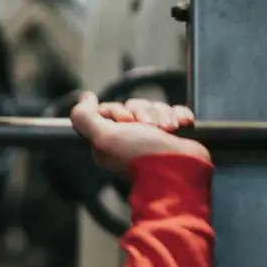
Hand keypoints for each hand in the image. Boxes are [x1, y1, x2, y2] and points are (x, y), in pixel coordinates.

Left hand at [68, 93, 209, 167]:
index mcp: (111, 141)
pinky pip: (175, 112)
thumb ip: (85, 117)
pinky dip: (179, 115)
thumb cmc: (142, 154)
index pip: (110, 110)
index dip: (117, 110)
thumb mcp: (104, 137)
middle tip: (150, 127)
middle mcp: (131, 138)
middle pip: (134, 106)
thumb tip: (86, 97)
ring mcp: (154, 136)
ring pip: (155, 107)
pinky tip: (181, 124)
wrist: (181, 169)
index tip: (125, 121)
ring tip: (168, 129)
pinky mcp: (175, 134)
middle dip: (143, 112)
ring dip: (162, 114)